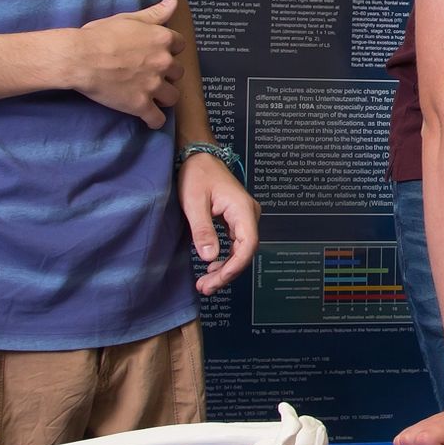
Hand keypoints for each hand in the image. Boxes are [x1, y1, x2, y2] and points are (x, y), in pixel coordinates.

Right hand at [72, 0, 182, 126]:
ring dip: (165, 97)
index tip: (158, 52)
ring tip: (153, 96)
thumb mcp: (129, 19)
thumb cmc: (100, 35)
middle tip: (151, 74)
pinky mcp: (140, 105)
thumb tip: (173, 1)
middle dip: (167, 73)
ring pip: (173, 97)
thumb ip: (154, 13)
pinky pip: (157, 119)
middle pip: (178, 72)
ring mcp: (153, 85)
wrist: (80, 58)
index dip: (170, 49)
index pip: (180, 45)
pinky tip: (149, 118)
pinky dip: (154, 120)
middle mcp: (163, 62)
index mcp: (162, 39)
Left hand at [177, 152, 259, 293]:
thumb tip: (209, 258)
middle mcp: (249, 214)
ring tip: (206, 284)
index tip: (215, 279)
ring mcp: (244, 217)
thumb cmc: (196, 174)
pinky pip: (236, 244)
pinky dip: (225, 258)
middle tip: (205, 288)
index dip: (234, 267)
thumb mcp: (194, 202)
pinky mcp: (237, 219)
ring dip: (226, 268)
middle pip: (245, 251)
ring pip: (241, 250)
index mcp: (242, 209)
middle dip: (226, 272)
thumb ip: (203, 230)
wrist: (198, 156)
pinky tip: (212, 268)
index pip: (247, 245)